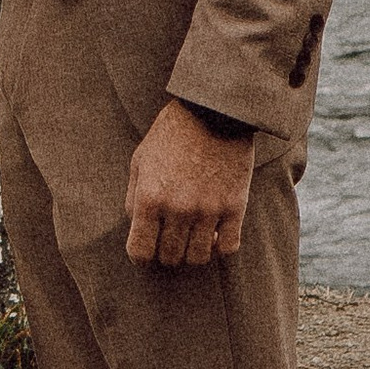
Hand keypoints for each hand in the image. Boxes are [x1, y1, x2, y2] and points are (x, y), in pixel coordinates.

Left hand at [123, 100, 256, 268]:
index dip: (141, 257)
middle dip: (166, 255)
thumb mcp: (140, 160)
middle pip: (170, 258)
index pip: (140, 252)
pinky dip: (220, 248)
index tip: (146, 252)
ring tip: (192, 239)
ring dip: (193, 253)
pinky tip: (215, 235)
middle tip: (170, 242)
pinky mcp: (235, 206)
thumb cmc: (171, 134)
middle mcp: (178, 208)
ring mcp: (208, 209)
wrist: (213, 110)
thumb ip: (134, 199)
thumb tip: (137, 229)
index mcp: (150, 197)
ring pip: (199, 257)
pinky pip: (228, 247)